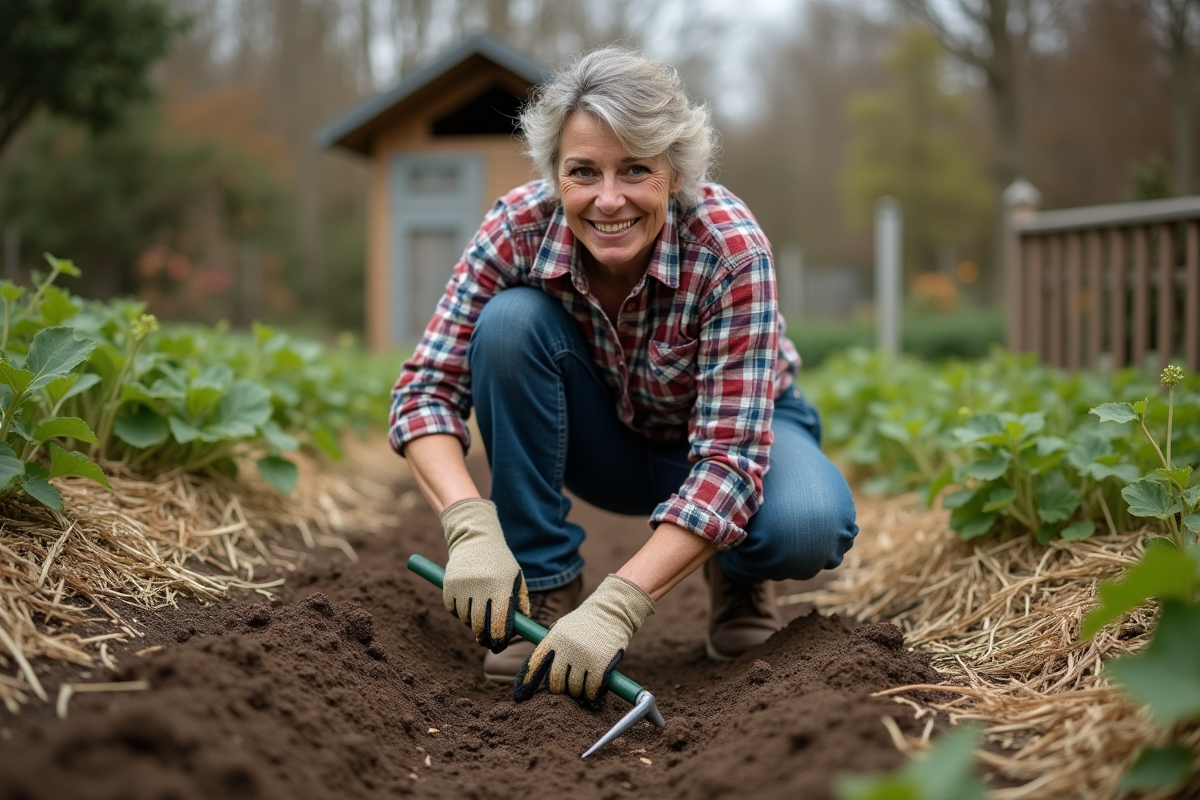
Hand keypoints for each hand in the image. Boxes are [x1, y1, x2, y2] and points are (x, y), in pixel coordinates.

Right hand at [440, 498, 529, 651]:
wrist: (475, 537)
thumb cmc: (500, 562)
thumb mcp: (516, 577)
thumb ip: (520, 602)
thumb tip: (520, 628)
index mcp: (501, 585)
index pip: (499, 621)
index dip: (499, 637)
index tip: (499, 644)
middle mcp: (481, 586)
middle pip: (479, 624)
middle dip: (484, 636)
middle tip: (487, 640)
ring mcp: (462, 585)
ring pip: (465, 618)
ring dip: (471, 622)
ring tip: (478, 614)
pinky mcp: (448, 584)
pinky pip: (452, 609)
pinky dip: (458, 611)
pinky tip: (466, 603)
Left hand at [513, 575, 653, 708]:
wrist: (611, 611)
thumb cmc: (585, 622)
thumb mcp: (563, 628)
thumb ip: (552, 647)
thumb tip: (539, 672)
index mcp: (553, 639)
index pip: (535, 665)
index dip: (527, 682)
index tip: (521, 696)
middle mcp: (565, 648)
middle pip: (555, 681)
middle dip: (561, 690)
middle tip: (567, 689)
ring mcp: (582, 656)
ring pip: (574, 687)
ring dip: (577, 692)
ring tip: (582, 689)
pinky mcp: (600, 663)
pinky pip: (591, 688)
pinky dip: (591, 694)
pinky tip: (592, 694)